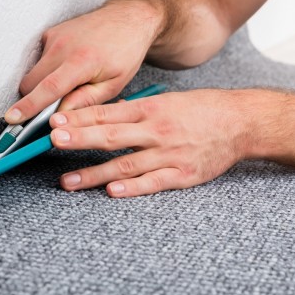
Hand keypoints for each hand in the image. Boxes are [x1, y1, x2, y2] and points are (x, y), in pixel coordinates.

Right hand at [4, 0, 161, 123]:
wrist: (129, 19)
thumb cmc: (125, 51)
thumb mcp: (114, 84)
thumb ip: (85, 102)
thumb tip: (60, 116)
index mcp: (82, 61)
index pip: (49, 88)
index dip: (29, 106)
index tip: (12, 118)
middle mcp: (64, 46)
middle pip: (31, 83)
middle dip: (36, 99)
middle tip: (57, 105)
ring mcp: (55, 37)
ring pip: (34, 73)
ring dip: (45, 84)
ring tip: (73, 81)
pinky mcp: (51, 33)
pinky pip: (40, 59)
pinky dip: (50, 69)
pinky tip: (70, 65)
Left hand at [49, 89, 250, 196]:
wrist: (241, 122)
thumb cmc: (204, 109)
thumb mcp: (169, 101)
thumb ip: (137, 110)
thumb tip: (106, 113)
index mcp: (153, 108)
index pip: (108, 114)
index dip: (80, 119)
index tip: (55, 123)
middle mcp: (158, 130)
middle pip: (111, 136)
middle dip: (79, 139)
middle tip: (52, 143)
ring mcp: (170, 154)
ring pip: (126, 165)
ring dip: (94, 174)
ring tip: (68, 181)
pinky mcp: (183, 174)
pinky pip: (153, 183)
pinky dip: (132, 189)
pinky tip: (112, 193)